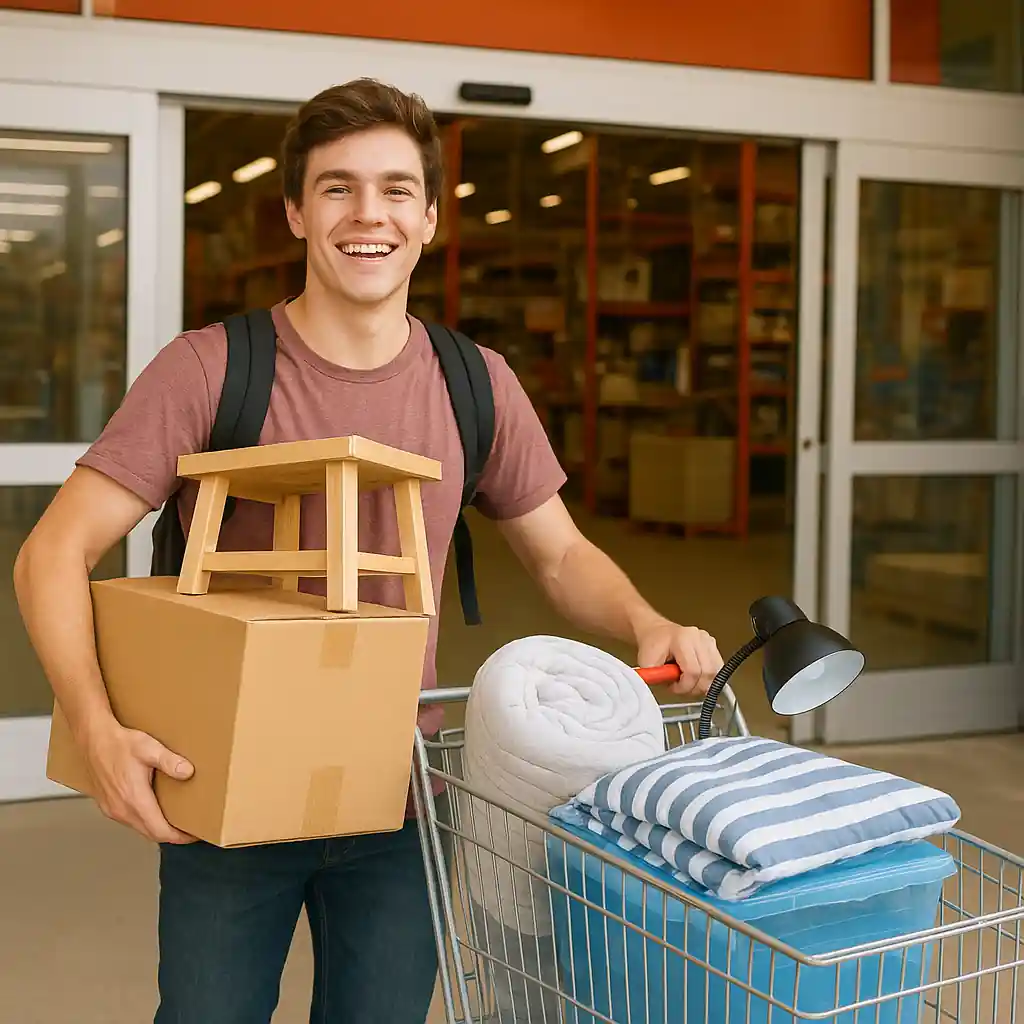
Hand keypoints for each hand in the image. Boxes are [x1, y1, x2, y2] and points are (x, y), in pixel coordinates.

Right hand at [80, 718, 196, 844]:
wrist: (93, 740)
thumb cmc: (118, 744)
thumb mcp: (149, 748)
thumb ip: (170, 761)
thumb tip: (187, 772)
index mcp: (134, 799)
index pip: (159, 830)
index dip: (179, 836)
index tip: (193, 835)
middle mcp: (121, 809)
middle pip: (151, 834)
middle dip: (171, 835)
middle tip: (189, 829)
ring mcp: (113, 809)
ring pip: (139, 829)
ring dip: (157, 829)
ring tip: (175, 822)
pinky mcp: (108, 806)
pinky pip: (130, 821)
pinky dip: (145, 822)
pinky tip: (154, 812)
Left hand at [635, 616, 723, 697]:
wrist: (657, 632)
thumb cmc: (652, 646)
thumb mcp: (646, 663)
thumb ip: (656, 678)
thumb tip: (663, 690)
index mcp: (682, 639)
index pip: (693, 671)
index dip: (685, 686)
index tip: (674, 688)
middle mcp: (699, 637)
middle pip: (708, 673)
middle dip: (695, 687)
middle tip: (682, 688)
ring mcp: (708, 640)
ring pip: (716, 673)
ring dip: (703, 684)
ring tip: (687, 682)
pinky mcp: (713, 645)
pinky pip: (717, 668)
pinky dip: (708, 678)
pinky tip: (695, 677)